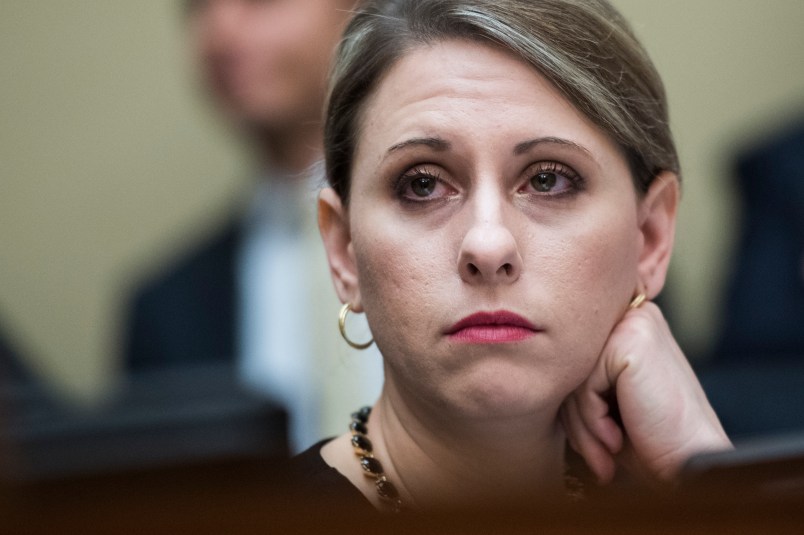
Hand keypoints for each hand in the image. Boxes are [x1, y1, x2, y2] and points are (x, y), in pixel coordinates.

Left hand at [560, 301, 731, 483]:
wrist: (692, 465)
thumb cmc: (650, 440)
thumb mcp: (605, 402)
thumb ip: (578, 378)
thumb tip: (531, 367)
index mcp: (626, 325)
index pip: (571, 359)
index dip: (574, 407)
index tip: (593, 443)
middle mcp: (633, 316)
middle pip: (570, 364)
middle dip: (576, 419)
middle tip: (596, 457)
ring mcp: (634, 323)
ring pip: (572, 375)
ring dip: (582, 426)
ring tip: (606, 453)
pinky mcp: (632, 339)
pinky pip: (583, 383)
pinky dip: (593, 420)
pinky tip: (617, 438)